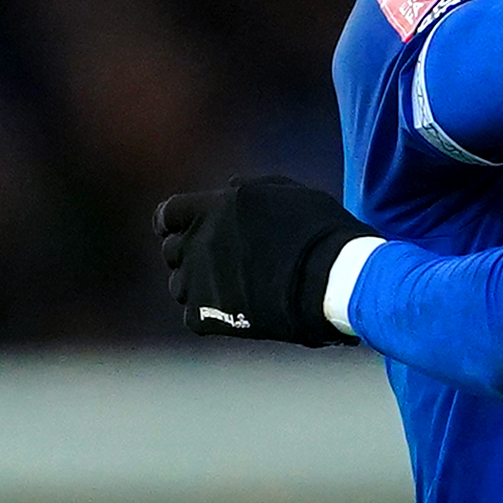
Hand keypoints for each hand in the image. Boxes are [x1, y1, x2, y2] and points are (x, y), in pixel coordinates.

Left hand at [155, 176, 373, 343]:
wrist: (334, 280)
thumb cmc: (320, 231)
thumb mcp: (288, 193)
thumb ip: (249, 188)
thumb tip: (229, 187)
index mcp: (212, 208)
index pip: (168, 214)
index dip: (177, 223)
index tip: (190, 230)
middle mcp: (196, 242)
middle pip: (172, 250)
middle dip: (191, 253)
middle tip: (222, 261)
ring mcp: (197, 280)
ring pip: (179, 284)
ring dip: (198, 284)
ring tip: (232, 288)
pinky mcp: (205, 316)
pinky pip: (193, 315)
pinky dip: (210, 314)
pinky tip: (238, 309)